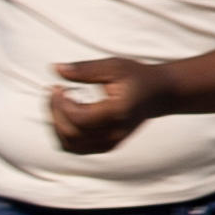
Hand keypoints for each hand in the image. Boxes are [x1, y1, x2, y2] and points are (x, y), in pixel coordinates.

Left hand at [45, 55, 167, 153]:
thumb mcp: (114, 66)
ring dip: (56, 125)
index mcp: (118, 112)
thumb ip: (86, 69)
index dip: (60, 104)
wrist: (159, 94)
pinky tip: (66, 116)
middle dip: (55, 112)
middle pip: (71, 133)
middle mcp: (115, 132)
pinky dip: (64, 134)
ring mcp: (112, 142)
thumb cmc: (136, 77)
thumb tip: (55, 68)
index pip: (79, 118)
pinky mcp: (107, 146)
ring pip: (70, 144)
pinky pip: (76, 148)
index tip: (58, 87)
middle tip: (55, 92)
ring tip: (59, 105)